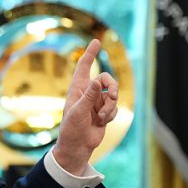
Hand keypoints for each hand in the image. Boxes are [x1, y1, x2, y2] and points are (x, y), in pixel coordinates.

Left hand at [53, 39, 118, 175]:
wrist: (78, 146)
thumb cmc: (72, 129)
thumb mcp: (79, 112)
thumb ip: (90, 96)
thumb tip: (98, 81)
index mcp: (77, 89)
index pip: (84, 67)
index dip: (90, 54)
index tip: (96, 41)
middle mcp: (88, 92)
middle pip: (107, 79)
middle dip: (113, 87)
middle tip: (113, 96)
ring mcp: (97, 102)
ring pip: (114, 94)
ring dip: (110, 106)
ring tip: (100, 118)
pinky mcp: (104, 111)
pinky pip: (115, 107)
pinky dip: (111, 114)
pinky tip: (101, 122)